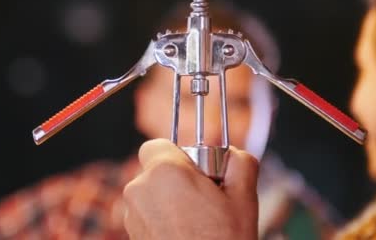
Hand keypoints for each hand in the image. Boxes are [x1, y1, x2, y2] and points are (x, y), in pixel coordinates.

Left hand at [123, 139, 258, 239]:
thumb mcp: (244, 198)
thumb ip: (240, 163)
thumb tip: (236, 154)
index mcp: (165, 171)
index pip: (157, 144)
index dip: (177, 155)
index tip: (196, 170)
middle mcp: (140, 189)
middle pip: (153, 170)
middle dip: (175, 179)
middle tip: (202, 198)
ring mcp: (131, 215)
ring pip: (149, 194)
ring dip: (167, 201)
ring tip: (196, 221)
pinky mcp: (131, 235)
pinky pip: (145, 216)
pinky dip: (161, 220)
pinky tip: (184, 234)